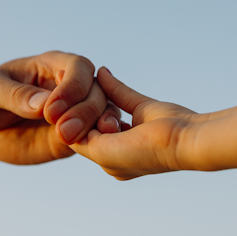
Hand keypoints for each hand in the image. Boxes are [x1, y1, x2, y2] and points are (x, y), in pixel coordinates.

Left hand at [0, 51, 120, 164]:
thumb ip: (15, 95)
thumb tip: (42, 104)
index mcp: (52, 65)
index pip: (77, 68)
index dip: (72, 87)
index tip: (51, 111)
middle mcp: (70, 87)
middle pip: (95, 92)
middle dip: (85, 111)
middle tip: (63, 132)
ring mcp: (74, 112)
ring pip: (101, 115)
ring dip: (97, 128)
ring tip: (82, 141)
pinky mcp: (73, 137)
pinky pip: (92, 139)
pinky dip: (95, 144)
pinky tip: (91, 152)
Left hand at [71, 67, 205, 179]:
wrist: (184, 142)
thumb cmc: (144, 153)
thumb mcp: (104, 152)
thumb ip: (84, 140)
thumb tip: (65, 127)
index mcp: (114, 163)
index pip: (84, 141)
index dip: (68, 125)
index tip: (52, 109)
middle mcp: (123, 146)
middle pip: (93, 124)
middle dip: (78, 109)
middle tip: (59, 90)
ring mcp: (135, 127)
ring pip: (106, 108)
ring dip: (92, 96)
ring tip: (74, 81)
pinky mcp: (146, 108)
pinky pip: (121, 93)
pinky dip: (109, 83)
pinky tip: (99, 72)